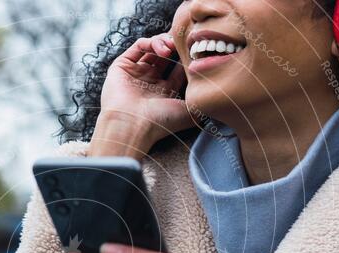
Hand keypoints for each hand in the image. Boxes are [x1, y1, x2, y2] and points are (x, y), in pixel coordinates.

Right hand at [91, 33, 194, 155]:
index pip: (179, 68)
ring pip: (152, 48)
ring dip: (165, 42)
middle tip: (185, 43)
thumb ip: (201, 100)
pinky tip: (162, 48)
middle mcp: (150, 82)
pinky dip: (152, 42)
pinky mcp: (122, 66)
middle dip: (176, 47)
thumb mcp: (189, 113)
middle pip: (166, 56)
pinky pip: (138, 46)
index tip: (197, 52)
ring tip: (172, 46)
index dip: (188, 58)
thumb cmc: (160, 122)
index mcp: (164, 93)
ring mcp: (135, 74)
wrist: (133, 125)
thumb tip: (216, 88)